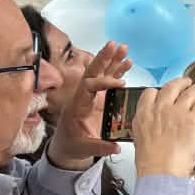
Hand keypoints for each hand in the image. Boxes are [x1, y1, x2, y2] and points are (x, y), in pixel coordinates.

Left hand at [46, 41, 133, 167]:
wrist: (66, 145)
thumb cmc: (72, 145)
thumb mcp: (84, 149)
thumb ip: (100, 147)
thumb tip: (116, 147)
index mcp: (77, 105)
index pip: (88, 86)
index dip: (103, 83)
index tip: (120, 84)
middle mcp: (83, 96)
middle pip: (93, 72)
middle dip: (104, 58)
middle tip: (115, 45)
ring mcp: (92, 95)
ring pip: (101, 73)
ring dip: (112, 60)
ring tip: (124, 48)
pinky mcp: (99, 97)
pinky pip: (108, 80)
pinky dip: (118, 70)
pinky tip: (127, 61)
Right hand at [130, 76, 194, 180]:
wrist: (160, 170)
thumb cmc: (151, 162)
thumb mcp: (140, 139)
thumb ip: (147, 128)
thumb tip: (153, 128)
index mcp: (144, 114)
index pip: (151, 93)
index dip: (160, 91)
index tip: (166, 92)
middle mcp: (161, 108)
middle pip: (172, 87)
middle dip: (181, 83)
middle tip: (187, 82)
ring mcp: (178, 112)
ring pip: (191, 92)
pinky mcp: (194, 119)